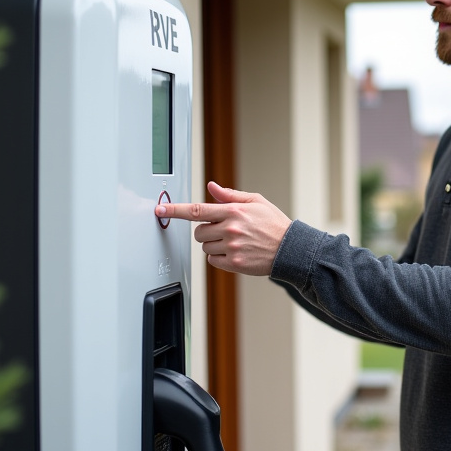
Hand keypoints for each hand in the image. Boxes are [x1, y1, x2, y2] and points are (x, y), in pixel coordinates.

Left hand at [155, 181, 292, 275]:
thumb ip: (231, 195)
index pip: (197, 210)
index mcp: (233, 211)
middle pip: (198, 231)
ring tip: (234, 241)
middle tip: (223, 230)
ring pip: (205, 246)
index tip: (160, 210)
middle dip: (206, 230)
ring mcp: (231, 247)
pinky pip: (213, 261)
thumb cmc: (274, 224)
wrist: (290, 249)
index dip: (175, 210)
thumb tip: (211, 187)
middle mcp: (230, 229)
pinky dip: (219, 258)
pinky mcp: (234, 263)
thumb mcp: (256, 202)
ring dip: (214, 244)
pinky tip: (235, 252)